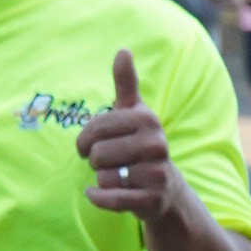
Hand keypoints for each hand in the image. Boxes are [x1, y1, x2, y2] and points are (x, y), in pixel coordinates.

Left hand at [77, 50, 180, 220]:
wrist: (165, 188)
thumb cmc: (140, 143)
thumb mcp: (134, 112)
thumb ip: (126, 83)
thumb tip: (123, 50)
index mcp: (147, 119)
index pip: (95, 128)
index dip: (84, 139)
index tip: (89, 144)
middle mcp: (156, 144)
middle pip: (97, 154)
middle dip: (94, 160)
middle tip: (107, 162)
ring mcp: (156, 173)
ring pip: (103, 177)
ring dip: (101, 179)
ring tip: (116, 175)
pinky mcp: (152, 200)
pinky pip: (110, 198)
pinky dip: (97, 197)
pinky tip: (96, 193)